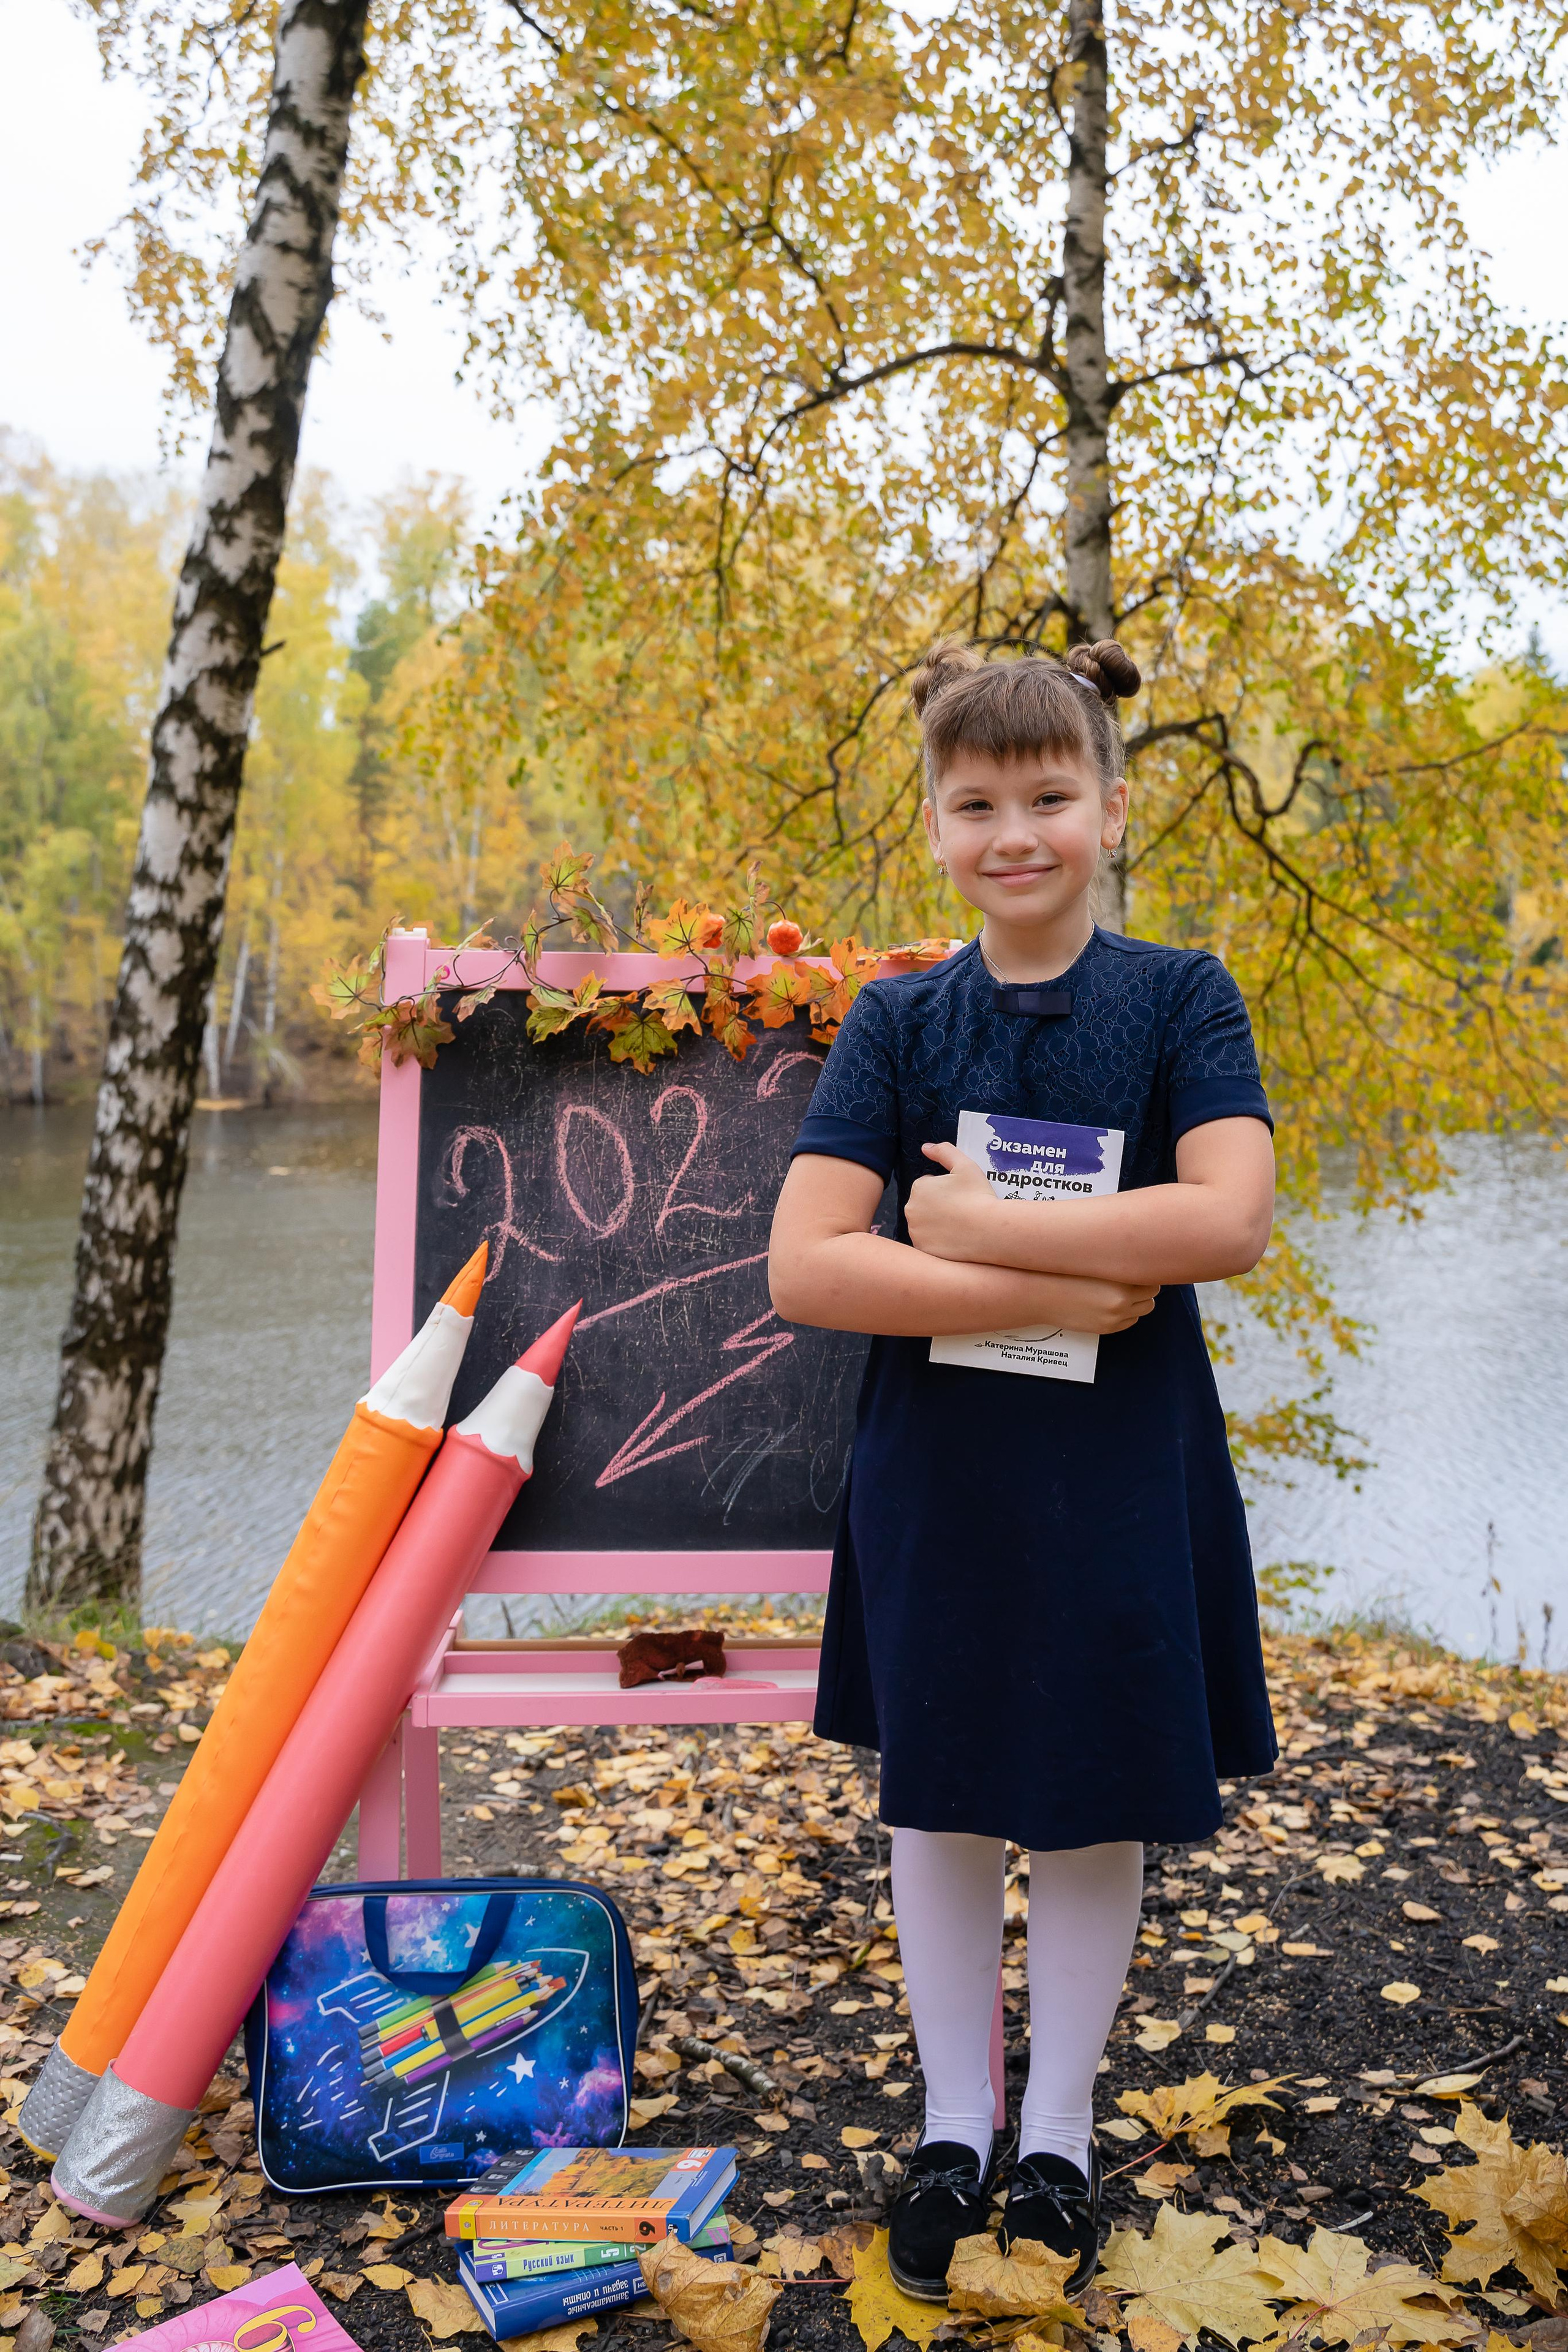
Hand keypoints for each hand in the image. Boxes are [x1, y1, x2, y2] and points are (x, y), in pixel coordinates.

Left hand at [905, 1142, 1002, 1262]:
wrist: (989, 1230)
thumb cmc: (978, 1196)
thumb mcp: (965, 1165)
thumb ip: (944, 1151)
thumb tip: (926, 1147)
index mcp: (919, 1188)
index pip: (928, 1186)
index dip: (946, 1189)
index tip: (960, 1196)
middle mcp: (911, 1209)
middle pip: (924, 1205)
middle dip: (938, 1206)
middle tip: (960, 1210)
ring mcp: (915, 1231)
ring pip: (925, 1224)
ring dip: (936, 1223)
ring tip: (958, 1224)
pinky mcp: (923, 1249)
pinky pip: (928, 1243)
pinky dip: (938, 1241)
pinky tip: (954, 1238)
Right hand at [1045, 1273, 1160, 1333]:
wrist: (1043, 1296)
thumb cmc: (1064, 1273)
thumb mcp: (1094, 1262)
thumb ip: (1116, 1262)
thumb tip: (1138, 1259)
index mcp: (1119, 1279)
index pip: (1151, 1277)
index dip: (1146, 1272)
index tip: (1139, 1267)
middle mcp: (1121, 1299)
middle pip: (1152, 1294)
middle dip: (1145, 1286)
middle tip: (1132, 1279)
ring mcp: (1115, 1316)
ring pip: (1145, 1308)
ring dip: (1139, 1300)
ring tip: (1123, 1291)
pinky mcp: (1108, 1327)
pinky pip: (1131, 1320)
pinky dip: (1128, 1312)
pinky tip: (1113, 1303)